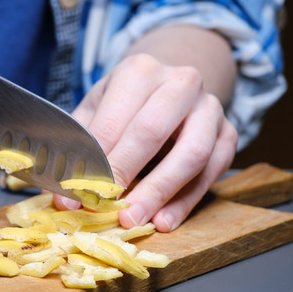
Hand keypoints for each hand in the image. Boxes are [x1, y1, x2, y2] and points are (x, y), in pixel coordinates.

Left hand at [54, 52, 237, 232]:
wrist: (170, 86)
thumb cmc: (125, 104)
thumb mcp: (96, 110)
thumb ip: (80, 146)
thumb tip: (63, 195)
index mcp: (138, 71)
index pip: (112, 123)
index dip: (91, 164)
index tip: (73, 197)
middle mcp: (180, 83)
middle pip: (152, 132)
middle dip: (125, 174)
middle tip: (106, 209)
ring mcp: (209, 107)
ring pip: (191, 154)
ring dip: (159, 192)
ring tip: (134, 219)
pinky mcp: (229, 133)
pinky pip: (212, 172)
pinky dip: (186, 201)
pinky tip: (163, 220)